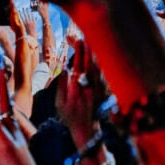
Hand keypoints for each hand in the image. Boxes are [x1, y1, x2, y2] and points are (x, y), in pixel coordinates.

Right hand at [55, 36, 107, 150]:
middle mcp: (89, 85)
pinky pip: (102, 72)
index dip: (79, 52)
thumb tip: (65, 69)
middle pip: (90, 61)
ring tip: (93, 40)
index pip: (79, 64)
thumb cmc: (70, 117)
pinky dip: (100, 62)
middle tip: (86, 35)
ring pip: (98, 65)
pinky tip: (98, 54)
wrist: (86, 130)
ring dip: (95, 53)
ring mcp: (98, 87)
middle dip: (88, 48)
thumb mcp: (60, 104)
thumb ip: (61, 86)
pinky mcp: (103, 89)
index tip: (78, 40)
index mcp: (77, 87)